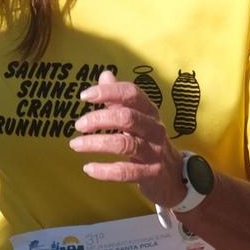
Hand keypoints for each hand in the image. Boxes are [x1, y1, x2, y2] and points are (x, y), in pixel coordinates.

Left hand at [70, 69, 184, 206]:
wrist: (173, 174)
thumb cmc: (149, 141)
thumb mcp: (138, 117)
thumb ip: (120, 99)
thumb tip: (105, 75)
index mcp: (150, 111)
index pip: (131, 94)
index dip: (108, 92)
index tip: (84, 96)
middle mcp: (154, 128)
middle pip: (127, 117)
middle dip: (99, 119)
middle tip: (79, 125)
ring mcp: (154, 151)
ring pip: (125, 144)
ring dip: (97, 143)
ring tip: (76, 144)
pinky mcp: (151, 173)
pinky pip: (126, 171)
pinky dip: (105, 171)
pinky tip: (88, 168)